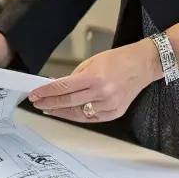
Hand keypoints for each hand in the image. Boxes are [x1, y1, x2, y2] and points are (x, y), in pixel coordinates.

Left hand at [28, 40, 160, 122]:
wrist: (143, 65)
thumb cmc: (119, 59)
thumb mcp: (93, 61)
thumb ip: (75, 76)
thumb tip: (59, 86)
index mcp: (95, 76)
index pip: (64, 87)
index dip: (47, 92)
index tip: (35, 94)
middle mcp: (102, 92)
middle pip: (68, 101)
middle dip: (50, 103)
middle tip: (37, 103)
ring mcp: (109, 105)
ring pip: (78, 113)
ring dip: (61, 112)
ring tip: (48, 109)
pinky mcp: (115, 113)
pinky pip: (91, 117)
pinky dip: (77, 116)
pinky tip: (66, 113)